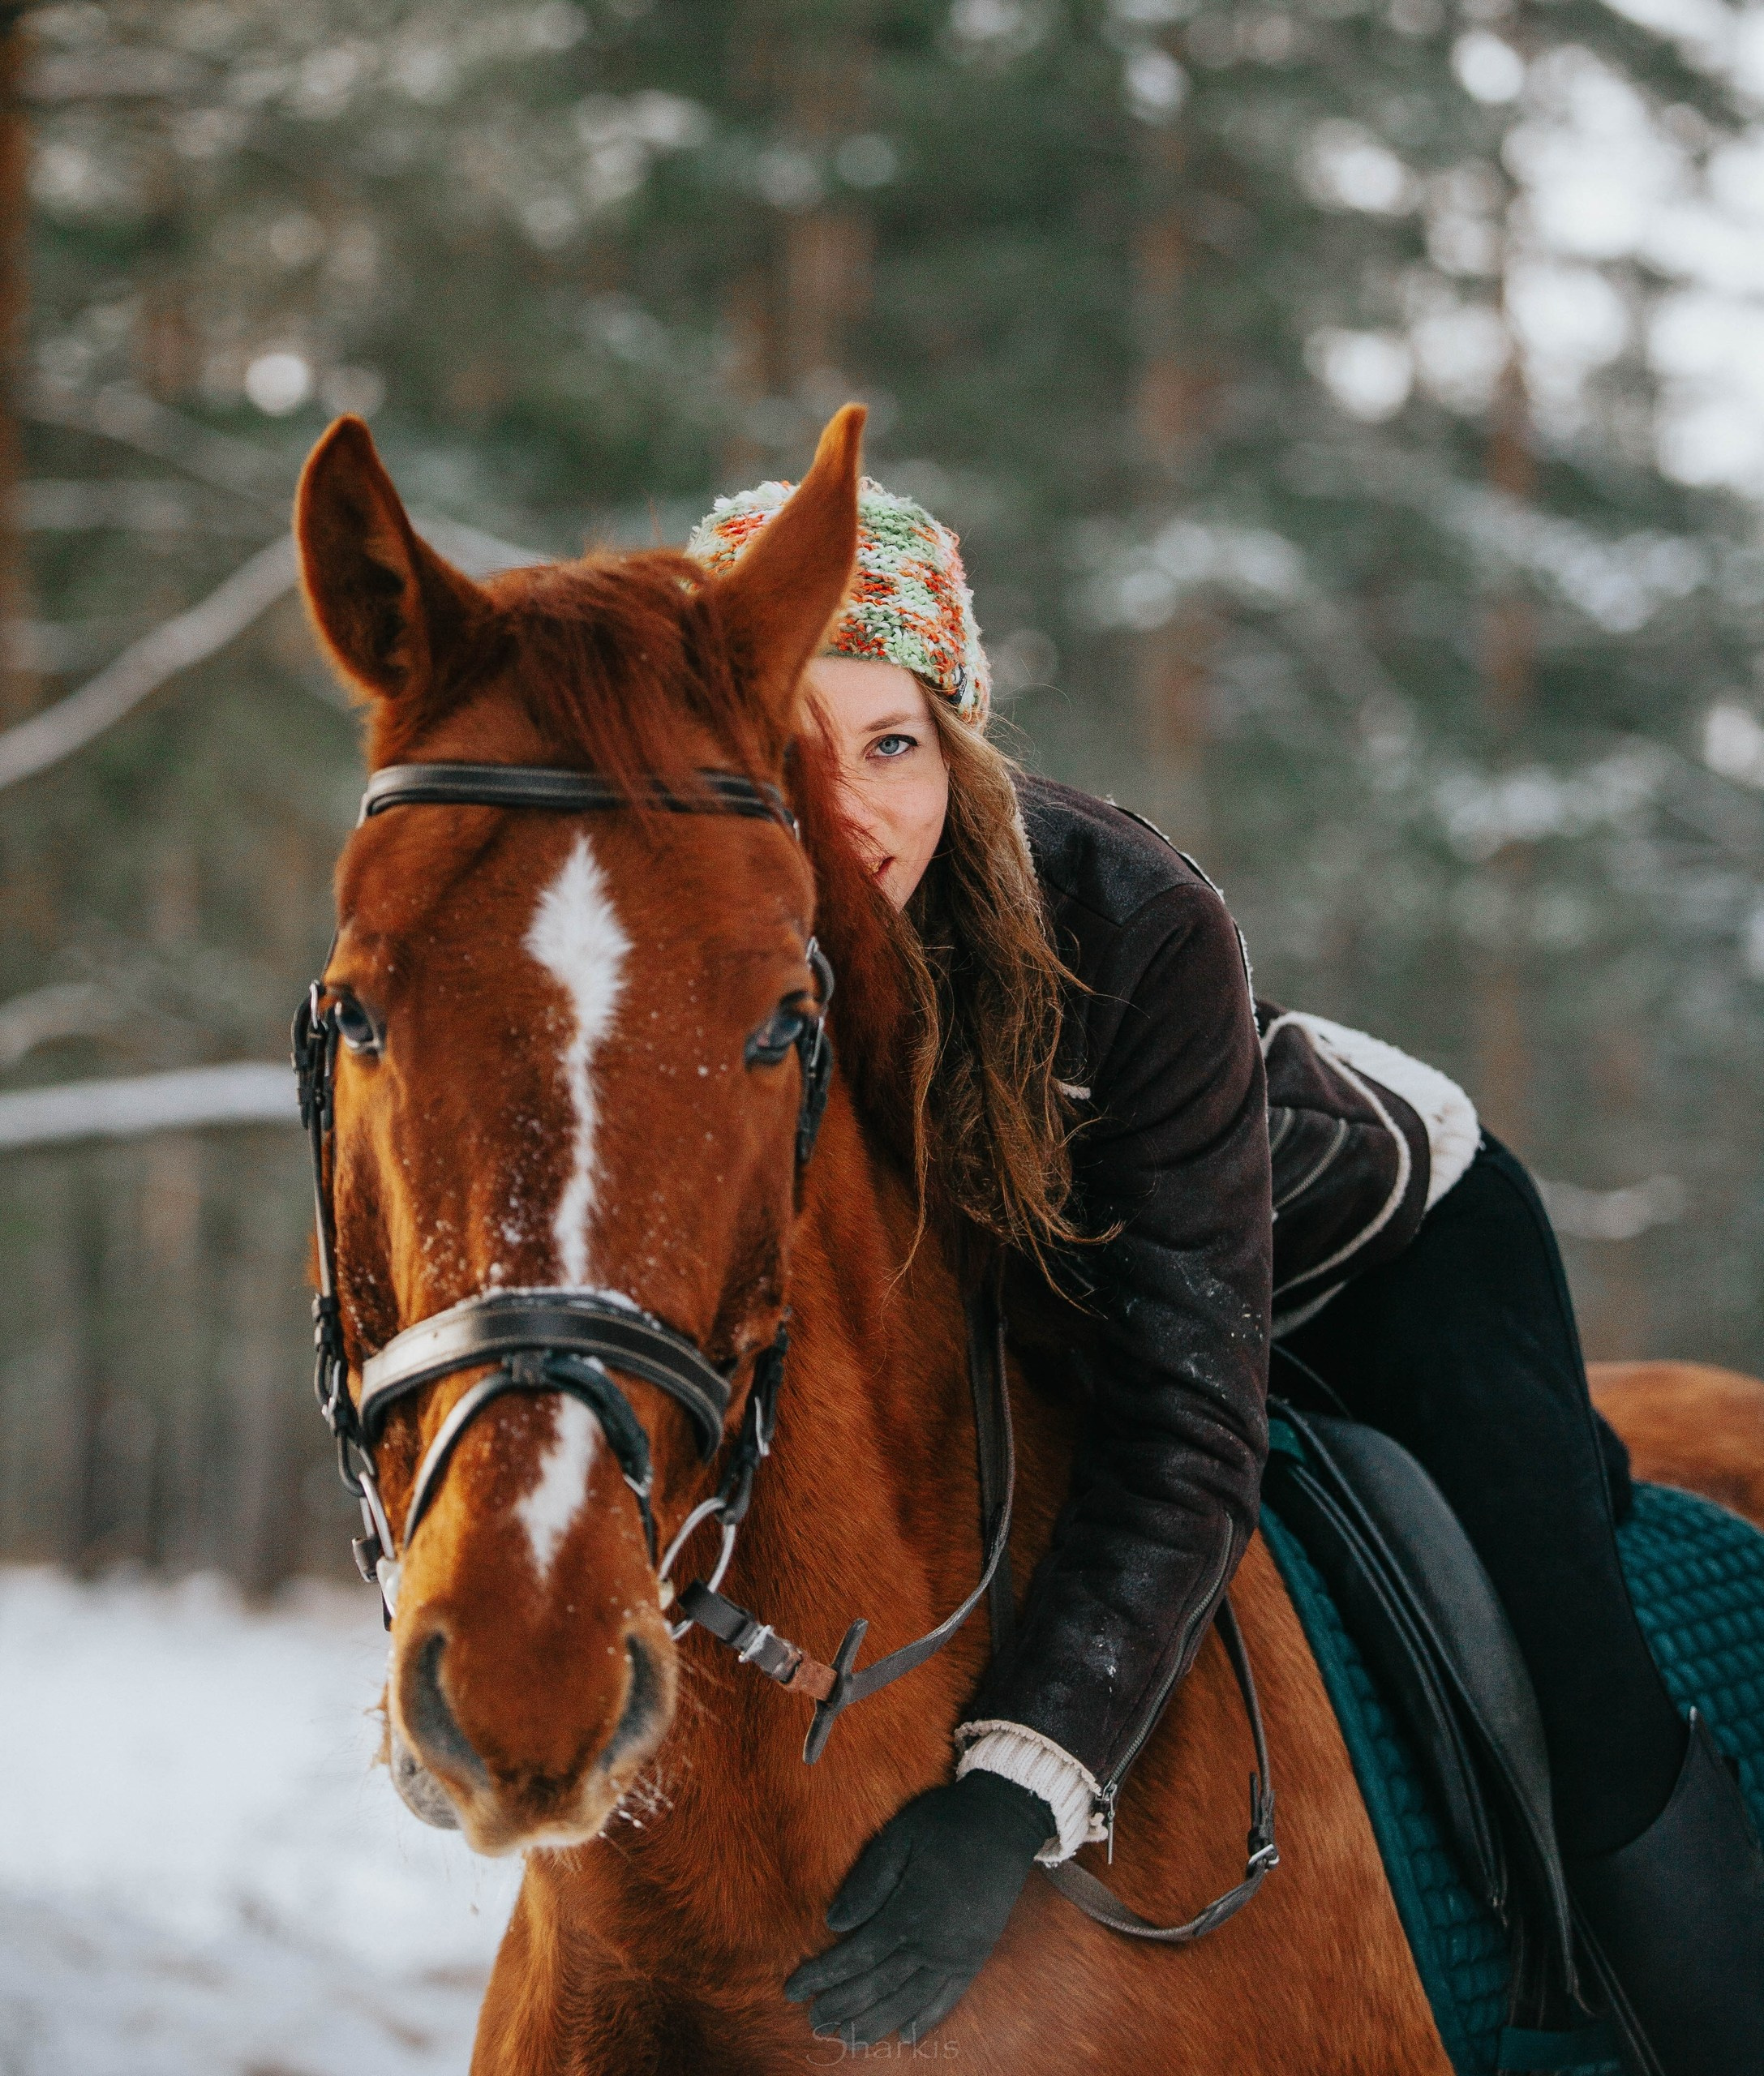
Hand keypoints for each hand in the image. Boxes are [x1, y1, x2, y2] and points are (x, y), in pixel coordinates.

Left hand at [784, 1770, 1053, 2046]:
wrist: (1006, 1819)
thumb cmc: (945, 1822)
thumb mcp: (899, 1837)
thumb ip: (867, 1882)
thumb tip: (833, 1922)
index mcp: (908, 1911)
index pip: (856, 1954)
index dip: (823, 1975)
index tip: (793, 1990)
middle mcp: (932, 1943)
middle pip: (879, 1985)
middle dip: (843, 2006)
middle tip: (815, 2023)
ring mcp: (957, 1953)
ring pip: (910, 2000)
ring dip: (877, 2022)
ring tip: (848, 2039)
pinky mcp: (976, 1954)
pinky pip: (949, 1997)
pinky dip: (927, 2019)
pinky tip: (907, 2035)